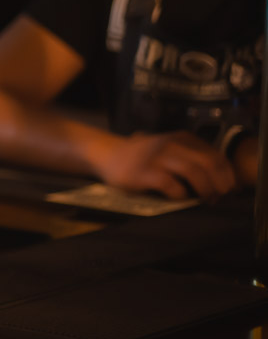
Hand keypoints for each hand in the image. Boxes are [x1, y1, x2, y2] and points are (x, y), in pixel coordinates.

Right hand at [96, 130, 235, 200]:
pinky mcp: (143, 173)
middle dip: (220, 183)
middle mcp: (171, 144)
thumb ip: (192, 157)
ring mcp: (157, 157)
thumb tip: (222, 180)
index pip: (216, 155)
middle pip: (208, 163)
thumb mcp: (170, 149)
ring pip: (193, 172)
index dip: (227, 174)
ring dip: (205, 189)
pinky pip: (171, 185)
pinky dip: (180, 195)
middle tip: (219, 197)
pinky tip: (178, 198)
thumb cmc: (144, 157)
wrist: (108, 154)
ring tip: (205, 200)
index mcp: (182, 138)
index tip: (229, 188)